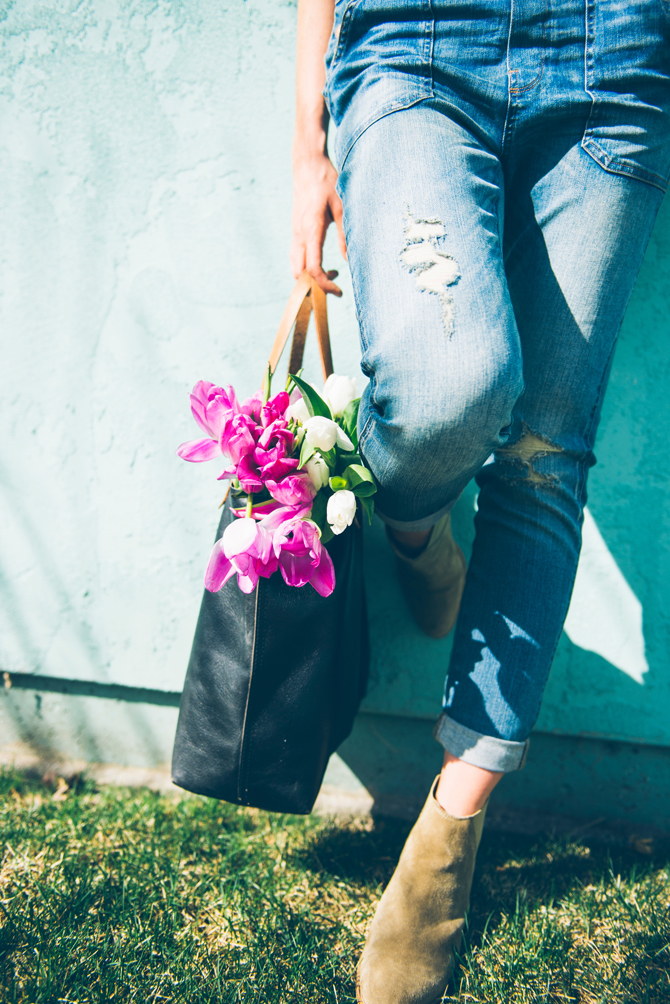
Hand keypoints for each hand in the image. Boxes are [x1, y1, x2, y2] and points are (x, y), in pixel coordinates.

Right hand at [291, 151, 346, 295]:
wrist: (307, 164)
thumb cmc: (327, 181)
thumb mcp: (342, 206)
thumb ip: (344, 234)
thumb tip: (348, 260)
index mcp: (311, 230)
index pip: (313, 268)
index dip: (325, 284)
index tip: (339, 291)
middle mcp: (299, 234)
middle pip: (299, 273)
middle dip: (314, 286)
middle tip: (334, 286)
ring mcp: (295, 233)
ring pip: (295, 266)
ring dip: (309, 277)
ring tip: (331, 273)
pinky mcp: (295, 230)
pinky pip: (296, 256)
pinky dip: (306, 267)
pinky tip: (322, 262)